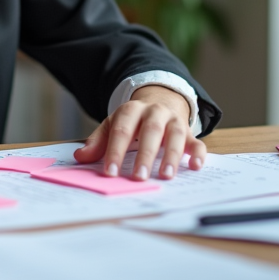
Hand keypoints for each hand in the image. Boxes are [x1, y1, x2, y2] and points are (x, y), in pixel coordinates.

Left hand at [73, 85, 204, 180]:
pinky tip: (195, 166)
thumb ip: (98, 142)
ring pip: (175, 135)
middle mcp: (154, 112)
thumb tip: (80, 157)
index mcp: (131, 110)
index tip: (109, 172)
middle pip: (150, 131)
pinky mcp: (189, 131)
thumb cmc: (133, 121)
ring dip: (171, 156)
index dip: (114, 151)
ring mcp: (173, 120)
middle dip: (145, 155)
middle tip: (139, 178)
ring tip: (166, 176)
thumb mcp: (113, 125)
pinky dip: (198, 153)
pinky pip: (196, 141)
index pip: (121, 130)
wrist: (159, 101)